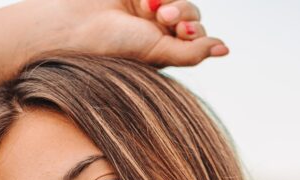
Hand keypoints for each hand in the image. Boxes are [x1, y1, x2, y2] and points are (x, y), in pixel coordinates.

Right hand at [26, 0, 229, 70]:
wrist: (74, 24)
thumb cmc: (111, 48)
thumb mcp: (157, 54)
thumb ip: (191, 52)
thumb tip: (225, 48)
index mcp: (163, 49)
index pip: (196, 35)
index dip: (195, 30)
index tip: (181, 32)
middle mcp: (156, 28)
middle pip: (190, 13)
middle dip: (181, 13)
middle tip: (161, 17)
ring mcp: (147, 5)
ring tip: (149, 5)